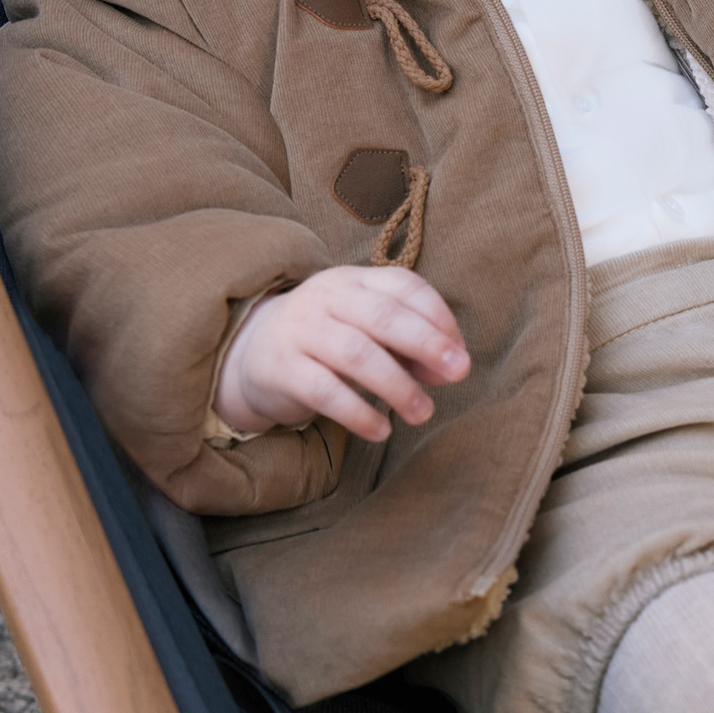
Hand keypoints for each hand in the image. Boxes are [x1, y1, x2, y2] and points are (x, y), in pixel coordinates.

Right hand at [213, 265, 469, 442]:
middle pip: (384, 316)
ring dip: (398, 386)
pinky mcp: (282, 368)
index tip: (460, 353)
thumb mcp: (369, 332)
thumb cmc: (329, 340)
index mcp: (355, 281)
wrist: (253, 351)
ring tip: (422, 413)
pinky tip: (381, 431)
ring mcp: (301, 330)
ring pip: (357, 354)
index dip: (439, 318)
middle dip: (427, 344)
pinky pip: (325, 391)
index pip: (405, 286)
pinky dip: (358, 413)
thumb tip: (452, 369)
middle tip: (459, 373)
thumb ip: (411, 346)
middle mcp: (327, 298)